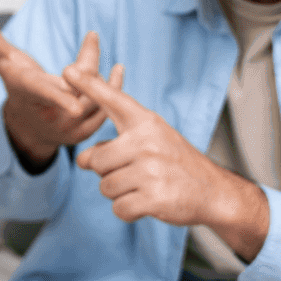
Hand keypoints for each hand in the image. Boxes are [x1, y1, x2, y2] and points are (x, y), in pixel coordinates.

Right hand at [0, 17, 106, 169]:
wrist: (29, 125)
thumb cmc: (18, 85)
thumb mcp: (3, 61)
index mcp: (29, 96)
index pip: (43, 94)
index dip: (57, 97)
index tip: (73, 104)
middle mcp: (49, 117)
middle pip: (79, 88)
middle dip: (89, 61)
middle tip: (91, 37)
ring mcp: (68, 129)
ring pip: (96, 98)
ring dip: (100, 72)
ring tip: (96, 48)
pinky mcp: (85, 133)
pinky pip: (106, 110)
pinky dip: (113, 87)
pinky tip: (117, 69)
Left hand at [63, 64, 269, 260]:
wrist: (213, 191)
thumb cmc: (175, 165)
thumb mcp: (150, 142)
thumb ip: (114, 145)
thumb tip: (81, 159)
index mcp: (146, 123)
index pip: (113, 100)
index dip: (89, 85)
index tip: (67, 69)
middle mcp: (147, 142)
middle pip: (96, 161)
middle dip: (108, 173)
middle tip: (136, 173)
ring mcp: (151, 170)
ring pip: (105, 187)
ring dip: (119, 193)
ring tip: (145, 186)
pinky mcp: (154, 197)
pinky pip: (119, 208)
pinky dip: (129, 211)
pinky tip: (148, 202)